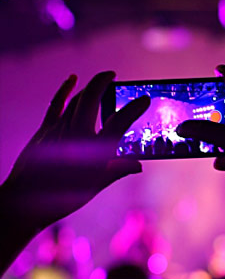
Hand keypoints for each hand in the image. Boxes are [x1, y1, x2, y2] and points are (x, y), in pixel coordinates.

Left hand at [1, 72, 149, 229]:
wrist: (25, 202)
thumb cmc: (64, 197)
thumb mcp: (97, 185)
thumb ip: (118, 170)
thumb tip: (138, 165)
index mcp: (95, 150)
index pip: (119, 122)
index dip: (134, 108)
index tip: (145, 99)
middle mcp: (77, 134)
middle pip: (92, 99)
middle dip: (104, 82)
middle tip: (114, 76)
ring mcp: (58, 129)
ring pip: (77, 100)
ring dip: (89, 87)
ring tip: (101, 81)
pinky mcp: (45, 130)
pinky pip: (57, 104)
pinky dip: (65, 90)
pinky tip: (72, 79)